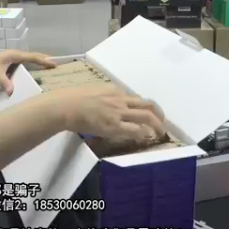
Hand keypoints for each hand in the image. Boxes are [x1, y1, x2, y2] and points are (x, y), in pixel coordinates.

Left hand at [0, 50, 55, 93]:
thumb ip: (4, 82)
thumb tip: (12, 92)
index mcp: (14, 55)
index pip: (32, 57)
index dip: (43, 60)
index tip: (54, 64)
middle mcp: (15, 55)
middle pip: (32, 57)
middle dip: (44, 60)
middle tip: (56, 65)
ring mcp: (12, 59)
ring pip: (28, 60)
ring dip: (38, 63)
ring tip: (48, 68)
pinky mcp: (9, 63)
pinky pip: (23, 64)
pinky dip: (30, 67)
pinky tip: (33, 73)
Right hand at [47, 83, 164, 140]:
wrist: (65, 106)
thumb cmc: (72, 98)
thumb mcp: (92, 91)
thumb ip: (103, 95)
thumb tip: (106, 104)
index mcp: (114, 90)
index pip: (135, 98)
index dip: (143, 107)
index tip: (145, 114)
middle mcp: (120, 99)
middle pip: (148, 104)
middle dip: (159, 114)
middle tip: (162, 122)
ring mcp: (119, 112)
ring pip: (146, 116)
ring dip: (157, 125)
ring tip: (160, 132)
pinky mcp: (114, 126)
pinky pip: (135, 130)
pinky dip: (142, 134)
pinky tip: (144, 138)